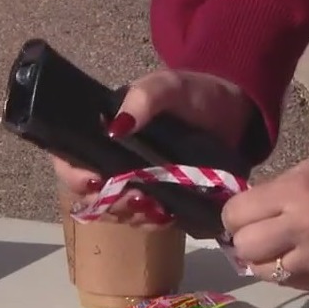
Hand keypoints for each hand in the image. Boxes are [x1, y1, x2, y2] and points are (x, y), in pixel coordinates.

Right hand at [52, 69, 253, 226]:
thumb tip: (116, 126)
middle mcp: (115, 161)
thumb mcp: (170, 85)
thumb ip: (144, 96)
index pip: (71, 158)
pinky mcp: (162, 200)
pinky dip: (153, 222)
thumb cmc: (196, 94)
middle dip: (105, 202)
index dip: (73, 174)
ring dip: (129, 214)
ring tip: (154, 207)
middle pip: (89, 192)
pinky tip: (167, 214)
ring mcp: (138, 183)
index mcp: (106, 133)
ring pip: (116, 211)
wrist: (238, 115)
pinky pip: (146, 220)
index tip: (93, 180)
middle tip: (132, 198)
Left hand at [222, 157, 308, 289]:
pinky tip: (305, 258)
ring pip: (265, 273)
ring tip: (282, 248)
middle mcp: (301, 230)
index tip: (243, 214)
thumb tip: (246, 210)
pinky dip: (292, 274)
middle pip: (246, 248)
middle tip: (260, 233)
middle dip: (247, 240)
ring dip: (267, 261)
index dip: (235, 215)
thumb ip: (275, 190)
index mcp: (294, 194)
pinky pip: (293, 284)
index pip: (236, 214)